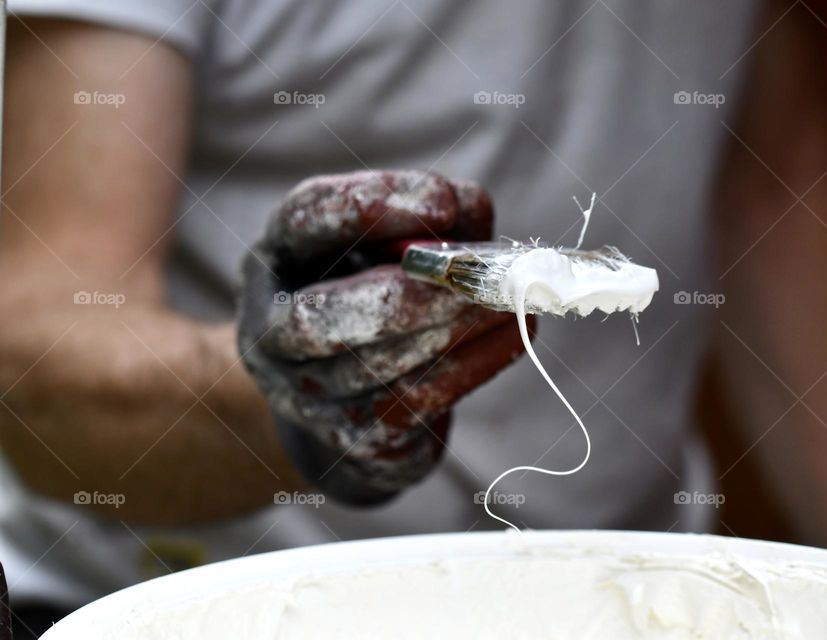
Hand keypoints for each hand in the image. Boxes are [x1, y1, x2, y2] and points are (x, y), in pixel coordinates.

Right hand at [238, 170, 528, 504]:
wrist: (354, 392)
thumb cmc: (383, 290)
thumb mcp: (400, 239)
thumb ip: (434, 215)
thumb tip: (465, 212)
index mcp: (280, 257)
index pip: (304, 220)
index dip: (370, 207)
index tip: (443, 203)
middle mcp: (273, 330)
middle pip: (315, 320)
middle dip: (403, 297)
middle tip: (476, 278)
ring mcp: (305, 395)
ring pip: (372, 370)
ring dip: (452, 330)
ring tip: (510, 300)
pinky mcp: (353, 439)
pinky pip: (414, 405)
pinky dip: (473, 365)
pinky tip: (514, 332)